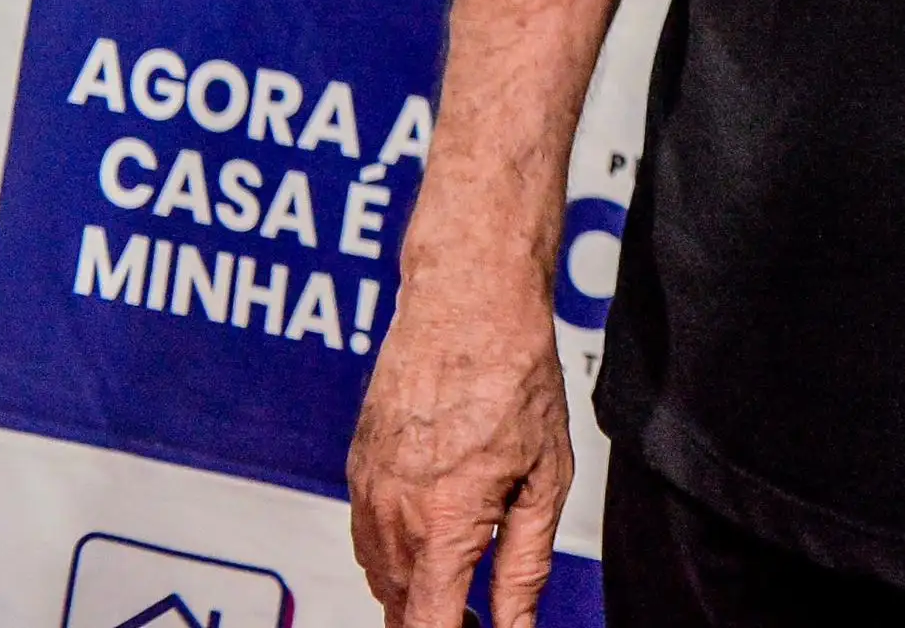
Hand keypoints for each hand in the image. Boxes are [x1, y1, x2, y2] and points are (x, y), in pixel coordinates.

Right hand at [348, 275, 569, 627]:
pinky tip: (433, 543)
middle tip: (479, 619)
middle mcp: (391, 516)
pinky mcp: (358, 471)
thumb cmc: (516, 381)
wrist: (465, 308)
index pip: (425, 624)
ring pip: (380, 577)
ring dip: (414, 595)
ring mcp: (366, 493)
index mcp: (442, 524)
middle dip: (435, 623)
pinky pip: (368, 538)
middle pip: (399, 608)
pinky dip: (396, 556)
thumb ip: (525, 563)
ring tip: (462, 589)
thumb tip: (516, 624)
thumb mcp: (546, 478)